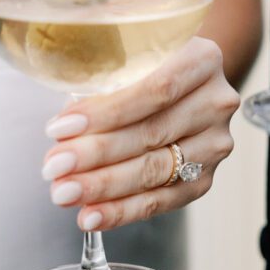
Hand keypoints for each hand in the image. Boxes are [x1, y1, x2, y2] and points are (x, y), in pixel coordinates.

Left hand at [41, 37, 238, 230]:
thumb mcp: (126, 55)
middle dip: (96, 154)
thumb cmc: (142, 67)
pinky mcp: (207, 176)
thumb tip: (62, 129)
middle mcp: (216, 101)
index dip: (106, 113)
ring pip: (157, 169)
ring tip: (65, 192)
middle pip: (153, 133)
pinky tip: (92, 214)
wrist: (180, 84)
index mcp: (201, 59)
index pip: (154, 89)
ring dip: (105, 185)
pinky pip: (164, 200)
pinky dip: (124, 210)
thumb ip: (102, 80)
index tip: (60, 129)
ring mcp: (215, 142)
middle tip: (53, 168)